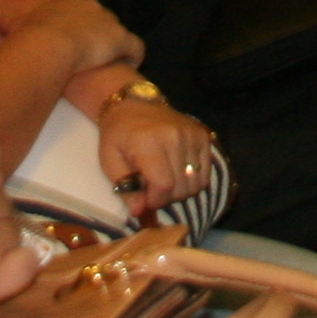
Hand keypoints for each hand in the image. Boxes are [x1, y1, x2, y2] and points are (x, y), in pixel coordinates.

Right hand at [17, 0, 141, 73]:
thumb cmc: (30, 33)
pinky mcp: (122, 40)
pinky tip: (132, 66)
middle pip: (103, 17)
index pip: (82, 5)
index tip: (76, 34)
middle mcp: (93, 7)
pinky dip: (135, 56)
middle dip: (101, 31)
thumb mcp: (17, 21)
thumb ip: (6, 18)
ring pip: (120, 32)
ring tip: (112, 61)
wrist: (49, 43)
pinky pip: (136, 48)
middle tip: (95, 51)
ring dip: (117, 45)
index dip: (80, 21)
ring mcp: (110, 23)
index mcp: (71, 1)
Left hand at [96, 94, 220, 218]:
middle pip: (181, 188)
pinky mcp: (203, 135)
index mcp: (149, 143)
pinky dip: (193, 180)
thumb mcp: (110, 162)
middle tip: (153, 189)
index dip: (156, 201)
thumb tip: (139, 212)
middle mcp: (174, 137)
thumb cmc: (118, 136)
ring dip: (181, 191)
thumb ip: (126, 189)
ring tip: (165, 181)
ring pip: (196, 184)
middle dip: (166, 197)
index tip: (145, 199)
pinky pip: (205, 173)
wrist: (132, 105)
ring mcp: (191, 134)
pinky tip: (178, 172)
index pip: (164, 185)